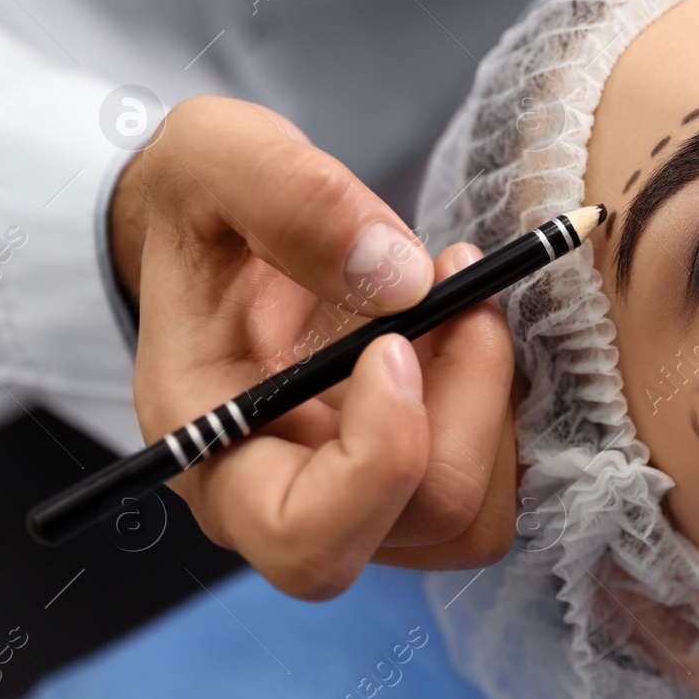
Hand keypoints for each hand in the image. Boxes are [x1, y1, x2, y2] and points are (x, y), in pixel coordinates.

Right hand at [113, 95, 519, 599]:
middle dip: (467, 400)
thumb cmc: (201, 205)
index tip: (396, 341)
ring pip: (475, 510)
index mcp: (213, 450)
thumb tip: (403, 280)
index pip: (308, 541)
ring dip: (490, 398)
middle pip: (422, 521)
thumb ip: (292, 200)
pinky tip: (463, 319)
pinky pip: (491, 472)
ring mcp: (356, 494)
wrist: (219, 225)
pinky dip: (497, 396)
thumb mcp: (214, 156)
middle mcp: (284, 495)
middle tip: (456, 282)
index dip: (382, 459)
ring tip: (459, 296)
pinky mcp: (410, 469)